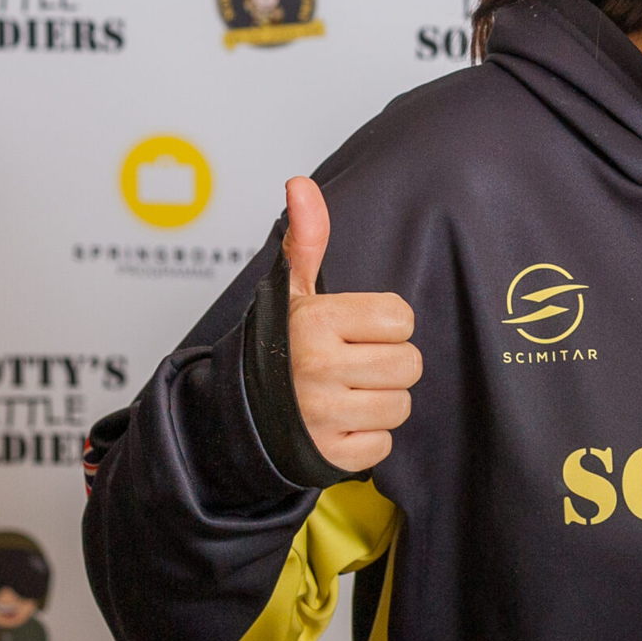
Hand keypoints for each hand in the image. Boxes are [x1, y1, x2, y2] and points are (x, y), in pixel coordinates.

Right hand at [283, 177, 419, 473]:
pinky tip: (339, 424)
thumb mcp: (291, 292)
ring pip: (401, 405)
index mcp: (316, 322)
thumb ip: (306, 240)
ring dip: (379, 402)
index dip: (384, 325)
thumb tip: (300, 183)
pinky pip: (383, 446)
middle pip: (409, 364)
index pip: (402, 319)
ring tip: (346, 392)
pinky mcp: (327, 456)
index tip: (355, 330)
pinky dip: (366, 439)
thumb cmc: (276, 347)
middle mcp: (318, 368)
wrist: (232, 417)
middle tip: (353, 363)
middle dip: (387, 364)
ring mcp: (322, 416)